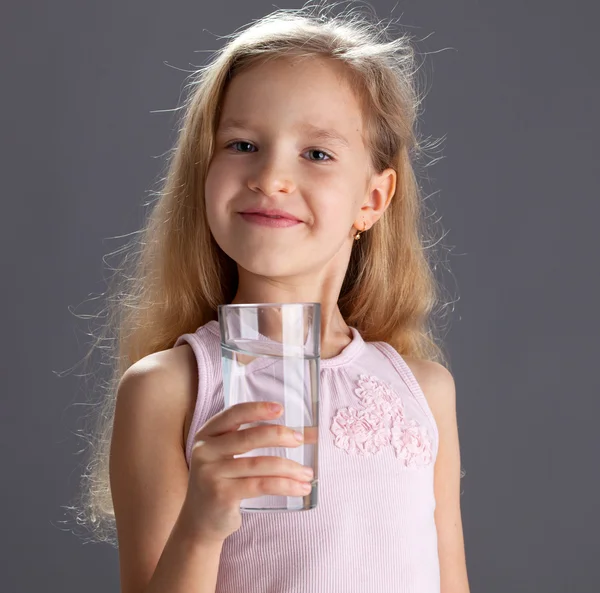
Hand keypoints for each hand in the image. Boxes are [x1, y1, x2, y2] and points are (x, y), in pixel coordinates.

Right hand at [181, 401, 313, 542]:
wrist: (200, 522)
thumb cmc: (223, 483)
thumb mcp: (227, 457)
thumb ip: (253, 441)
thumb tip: (305, 433)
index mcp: (207, 435)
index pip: (233, 414)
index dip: (257, 409)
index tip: (280, 409)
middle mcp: (205, 451)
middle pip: (249, 437)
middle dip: (279, 435)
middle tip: (300, 440)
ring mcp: (211, 474)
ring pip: (260, 464)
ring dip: (290, 468)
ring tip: (308, 473)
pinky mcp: (222, 495)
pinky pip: (261, 485)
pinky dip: (285, 485)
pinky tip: (301, 488)